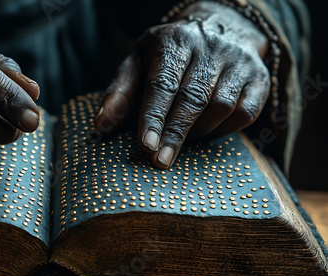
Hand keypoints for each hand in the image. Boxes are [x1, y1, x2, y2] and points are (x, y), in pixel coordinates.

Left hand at [95, 2, 269, 168]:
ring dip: (198, 132)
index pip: (163, 82)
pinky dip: (223, 131)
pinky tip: (205, 134)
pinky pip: (245, 114)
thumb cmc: (169, 55)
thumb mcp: (139, 63)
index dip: (154, 116)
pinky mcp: (259, 79)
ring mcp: (239, 62)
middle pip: (193, 97)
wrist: (220, 28)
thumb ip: (120, 93)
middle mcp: (210, 47)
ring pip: (221, 106)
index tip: (146, 145)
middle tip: (160, 161)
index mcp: (174, 41)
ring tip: (178, 142)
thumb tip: (101, 127)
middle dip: (175, 133)